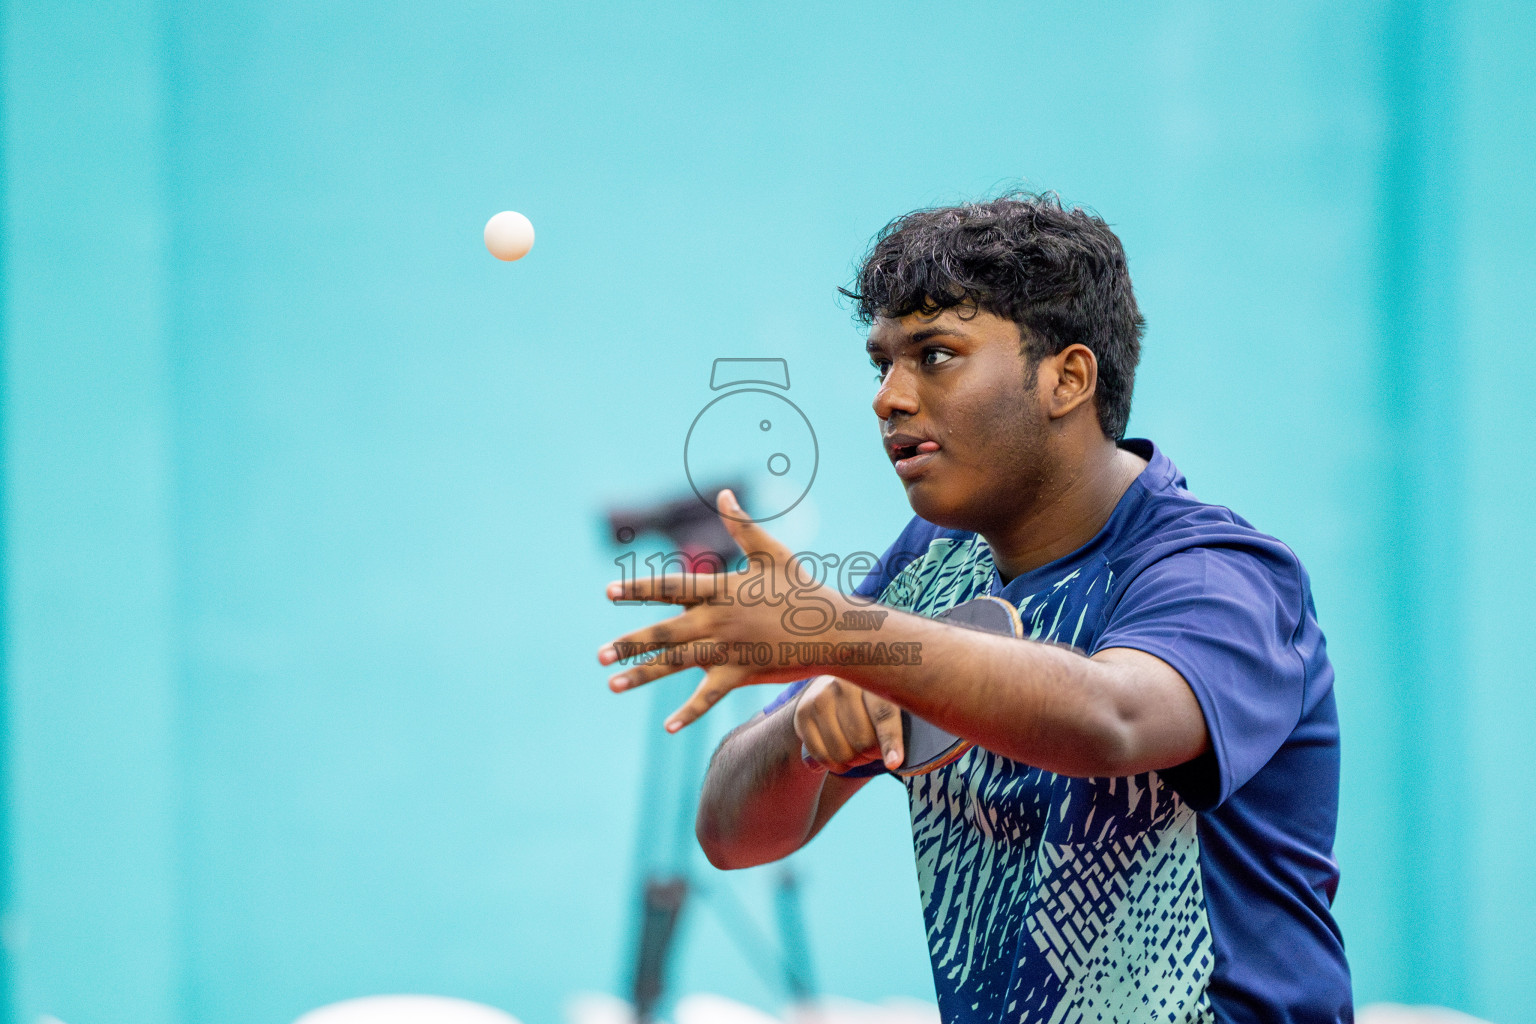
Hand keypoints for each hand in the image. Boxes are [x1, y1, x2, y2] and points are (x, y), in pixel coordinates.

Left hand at [599, 489, 852, 731]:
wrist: (831, 628)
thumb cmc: (801, 588)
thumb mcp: (771, 552)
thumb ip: (741, 525)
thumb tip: (723, 491)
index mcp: (719, 590)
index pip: (671, 588)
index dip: (639, 589)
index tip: (608, 592)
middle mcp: (717, 620)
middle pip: (664, 632)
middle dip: (630, 643)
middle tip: (599, 654)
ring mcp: (728, 649)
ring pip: (677, 664)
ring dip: (642, 675)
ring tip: (612, 684)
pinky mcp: (741, 673)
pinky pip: (709, 696)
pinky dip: (689, 713)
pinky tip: (668, 727)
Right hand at [794, 675, 904, 773]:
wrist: (835, 679)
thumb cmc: (874, 697)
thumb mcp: (891, 697)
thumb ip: (895, 719)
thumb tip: (894, 760)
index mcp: (872, 676)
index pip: (882, 713)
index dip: (889, 740)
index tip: (894, 763)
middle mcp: (842, 683)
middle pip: (862, 740)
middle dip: (872, 754)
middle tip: (876, 749)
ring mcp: (819, 697)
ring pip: (842, 752)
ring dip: (854, 761)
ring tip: (859, 750)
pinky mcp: (802, 713)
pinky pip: (821, 755)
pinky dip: (836, 765)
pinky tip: (842, 757)